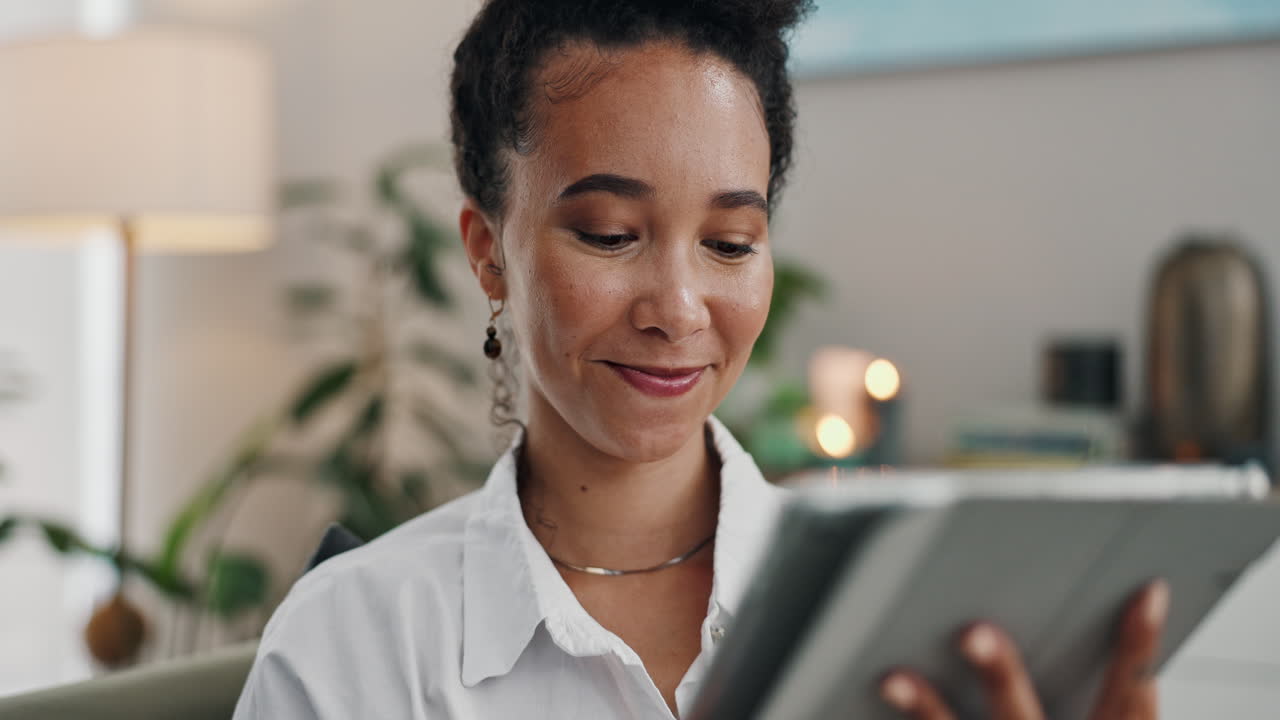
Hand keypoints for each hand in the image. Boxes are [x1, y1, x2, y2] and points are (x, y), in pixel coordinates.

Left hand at [879, 580, 1169, 719]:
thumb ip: (1081, 691)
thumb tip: (1027, 610)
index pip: (1129, 695)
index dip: (1139, 645)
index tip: (1146, 590)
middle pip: (1021, 714)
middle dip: (999, 672)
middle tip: (972, 631)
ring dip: (925, 709)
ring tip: (892, 677)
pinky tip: (858, 703)